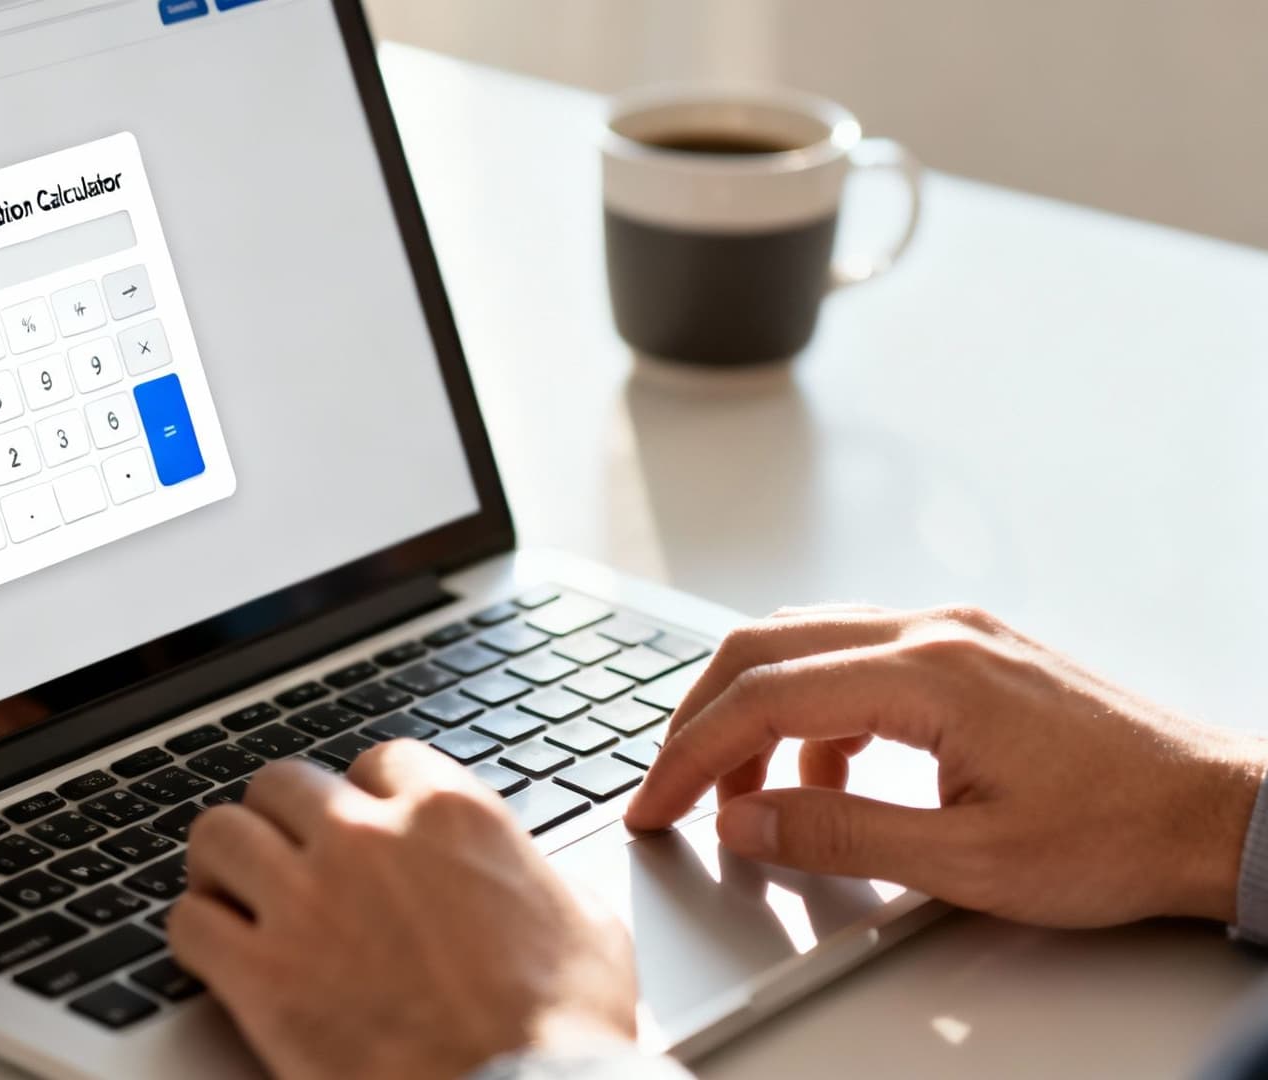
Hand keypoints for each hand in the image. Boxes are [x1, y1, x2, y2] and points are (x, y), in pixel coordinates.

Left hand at [169, 740, 637, 1079]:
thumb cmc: (565, 1028)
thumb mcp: (583, 921)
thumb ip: (533, 874)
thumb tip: (528, 876)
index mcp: (450, 814)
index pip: (378, 760)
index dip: (366, 797)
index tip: (364, 828)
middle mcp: (369, 839)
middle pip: (282, 783)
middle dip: (283, 820)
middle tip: (288, 859)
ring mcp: (308, 901)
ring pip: (219, 834)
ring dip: (225, 864)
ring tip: (235, 894)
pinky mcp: (263, 974)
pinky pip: (187, 922)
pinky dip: (195, 935)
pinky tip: (216, 954)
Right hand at [625, 604, 1267, 927]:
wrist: (1221, 813)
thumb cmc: (1117, 835)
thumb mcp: (968, 861)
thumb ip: (840, 834)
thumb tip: (743, 818)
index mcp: (927, 673)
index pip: (764, 696)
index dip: (690, 755)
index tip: (654, 806)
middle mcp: (934, 631)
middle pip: (765, 647)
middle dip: (701, 719)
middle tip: (670, 787)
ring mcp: (955, 634)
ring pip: (807, 646)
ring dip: (756, 713)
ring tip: (743, 794)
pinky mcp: (972, 653)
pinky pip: (857, 661)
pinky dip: (813, 714)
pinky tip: (826, 777)